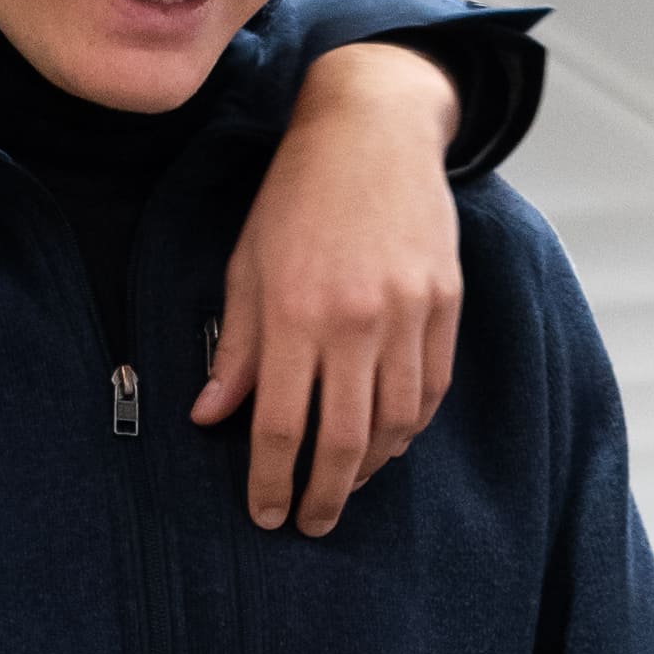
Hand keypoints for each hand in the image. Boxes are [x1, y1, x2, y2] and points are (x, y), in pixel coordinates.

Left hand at [195, 41, 463, 538]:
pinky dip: (410, 427)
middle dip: (324, 496)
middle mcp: (355, 320)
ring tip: (347, 484)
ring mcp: (409, 313)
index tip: (265, 515)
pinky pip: (431, 388)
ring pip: (395, 423)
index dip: (270, 482)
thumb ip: (234, 348)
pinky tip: (388, 442)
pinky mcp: (445, 303)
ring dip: (369, 468)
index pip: (278, 426)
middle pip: (342, 441)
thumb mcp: (247, 265)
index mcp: (295, 313)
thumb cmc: (299, 195)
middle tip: (311, 525)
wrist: (374, 128)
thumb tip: (208, 417)